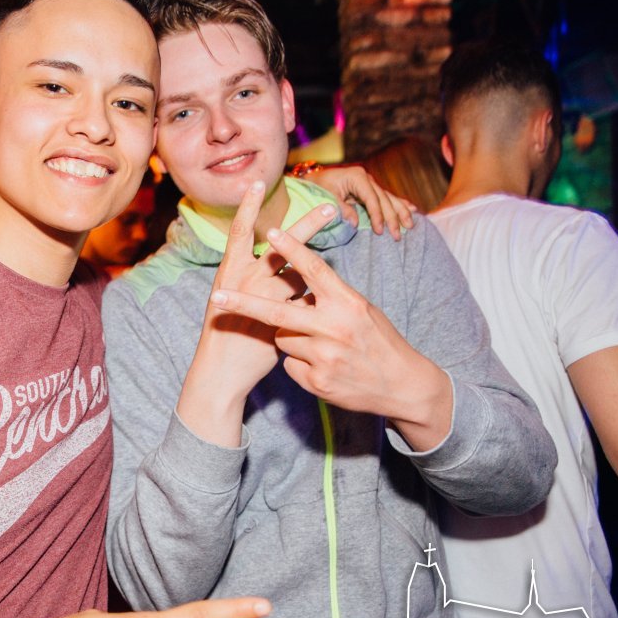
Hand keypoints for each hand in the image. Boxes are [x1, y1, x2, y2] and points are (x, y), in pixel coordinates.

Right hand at [176, 182, 332, 445]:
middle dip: (306, 225)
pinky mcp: (281, 318)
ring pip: (299, 275)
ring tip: (314, 279)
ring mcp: (266, 299)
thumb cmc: (227, 335)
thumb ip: (257, 284)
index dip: (248, 207)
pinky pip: (305, 302)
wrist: (223, 372)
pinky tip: (311, 314)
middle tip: (329, 207)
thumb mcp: (233, 301)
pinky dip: (310, 304)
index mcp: (230, 271)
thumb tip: (284, 270)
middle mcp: (247, 280)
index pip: (239, 232)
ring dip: (309, 274)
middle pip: (282, 246)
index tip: (256, 183)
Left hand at [210, 225, 451, 449]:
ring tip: (318, 344)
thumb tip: (301, 283)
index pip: (315, 270)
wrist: (402, 385)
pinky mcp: (317, 381)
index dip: (292, 249)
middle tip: (216, 297)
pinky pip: (290, 364)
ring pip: (282, 339)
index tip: (271, 231)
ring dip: (289, 337)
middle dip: (243, 304)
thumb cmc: (379, 340)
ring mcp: (325, 357)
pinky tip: (322, 366)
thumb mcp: (361, 311)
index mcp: (348, 303)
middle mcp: (335, 328)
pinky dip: (299, 363)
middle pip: (279, 313)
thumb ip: (331, 297)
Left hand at [303, 165, 415, 240]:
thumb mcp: (327, 198)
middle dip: (393, 218)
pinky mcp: (370, 190)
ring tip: (411, 225)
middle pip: (384, 199)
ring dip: (401, 212)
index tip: (380, 231)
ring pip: (390, 198)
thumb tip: (354, 223)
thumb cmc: (318, 188)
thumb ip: (341, 210)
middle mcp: (367, 178)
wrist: (313, 180)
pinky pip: (388, 198)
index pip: (372, 198)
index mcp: (357, 177)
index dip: (377, 215)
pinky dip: (400, 204)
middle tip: (398, 235)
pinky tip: (412, 210)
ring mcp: (370, 183)